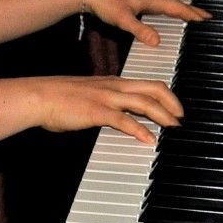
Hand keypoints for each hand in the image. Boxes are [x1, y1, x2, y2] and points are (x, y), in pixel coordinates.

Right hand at [25, 75, 185, 144]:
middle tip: (181, 119)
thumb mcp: (90, 96)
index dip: (167, 96)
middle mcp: (114, 86)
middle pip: (153, 89)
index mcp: (113, 82)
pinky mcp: (96, 111)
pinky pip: (123, 120)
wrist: (40, 96)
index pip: (148, 84)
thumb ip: (107, 104)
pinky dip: (139, 130)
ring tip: (173, 128)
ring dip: (163, 116)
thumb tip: (119, 117)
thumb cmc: (60, 98)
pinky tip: (148, 139)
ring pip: (144, 102)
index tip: (176, 109)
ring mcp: (106, 97)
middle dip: (172, 103)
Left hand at [80, 0, 211, 46]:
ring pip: (169, 5)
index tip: (206, 19)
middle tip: (207, 17)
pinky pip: (161, 7)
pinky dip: (171, 11)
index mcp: (151, 0)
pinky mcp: (139, 3)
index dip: (192, 14)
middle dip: (192, 11)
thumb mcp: (123, 20)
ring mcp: (145, 0)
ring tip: (193, 16)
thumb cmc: (107, 4)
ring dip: (182, 10)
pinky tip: (169, 16)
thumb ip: (140, 30)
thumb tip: (157, 42)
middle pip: (176, 5)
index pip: (176, 8)